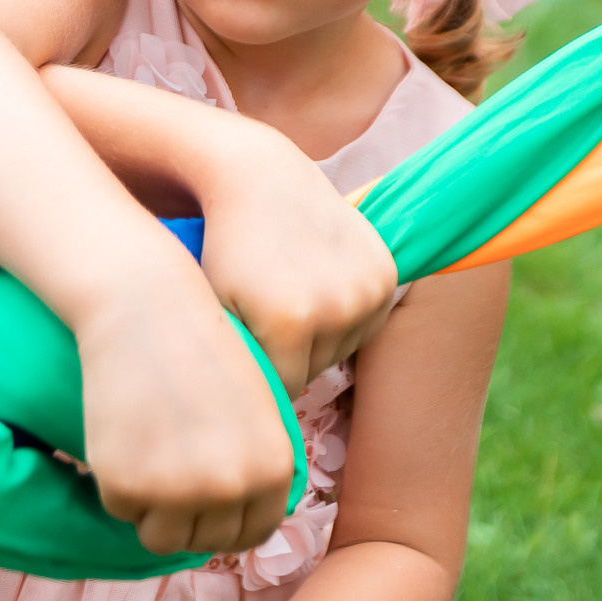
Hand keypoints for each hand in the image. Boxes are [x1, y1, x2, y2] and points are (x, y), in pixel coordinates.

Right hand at [73, 254, 292, 556]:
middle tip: (168, 475)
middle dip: (187, 518)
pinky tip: (124, 438)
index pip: (252, 534)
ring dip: (152, 511)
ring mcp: (178, 491)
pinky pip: (121, 510)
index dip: (225, 523)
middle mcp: (231, 487)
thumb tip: (237, 518)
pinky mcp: (126, 485)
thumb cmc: (200, 348)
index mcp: (272, 469)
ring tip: (146, 458)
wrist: (145, 307)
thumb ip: (255, 466)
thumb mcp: (255, 407)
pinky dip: (117, 485)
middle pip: (205, 542)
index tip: (204, 504)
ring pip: (161, 538)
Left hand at [193, 127, 397, 392]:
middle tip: (264, 316)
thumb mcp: (214, 309)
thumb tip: (252, 421)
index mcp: (289, 321)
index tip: (243, 347)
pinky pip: (366, 324)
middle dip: (289, 356)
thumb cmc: (222, 247)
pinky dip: (344, 317)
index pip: (282, 390)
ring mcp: (367, 288)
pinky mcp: (387, 273)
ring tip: (288, 297)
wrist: (259, 179)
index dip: (260, 374)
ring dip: (318, 339)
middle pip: (315, 370)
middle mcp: (337, 306)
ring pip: (342, 349)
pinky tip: (316, 286)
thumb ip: (236, 364)